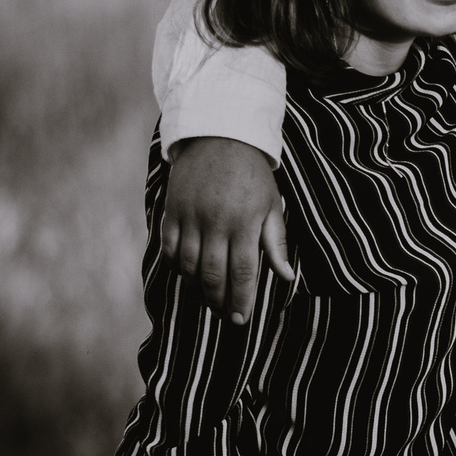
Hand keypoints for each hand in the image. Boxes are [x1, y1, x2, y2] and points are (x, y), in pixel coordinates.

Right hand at [160, 138, 291, 323]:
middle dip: (219, 301)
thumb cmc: (252, 175)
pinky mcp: (172, 210)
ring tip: (207, 300)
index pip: (242, 272)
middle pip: (213, 274)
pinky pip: (169, 248)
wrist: (219, 136)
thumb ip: (276, 243)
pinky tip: (186, 276)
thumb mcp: (272, 205)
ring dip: (196, 289)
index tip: (241, 319)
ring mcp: (189, 216)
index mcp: (244, 223)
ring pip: (188, 266)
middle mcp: (214, 222)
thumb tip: (286, 277)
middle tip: (224, 315)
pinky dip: (176, 266)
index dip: (241, 300)